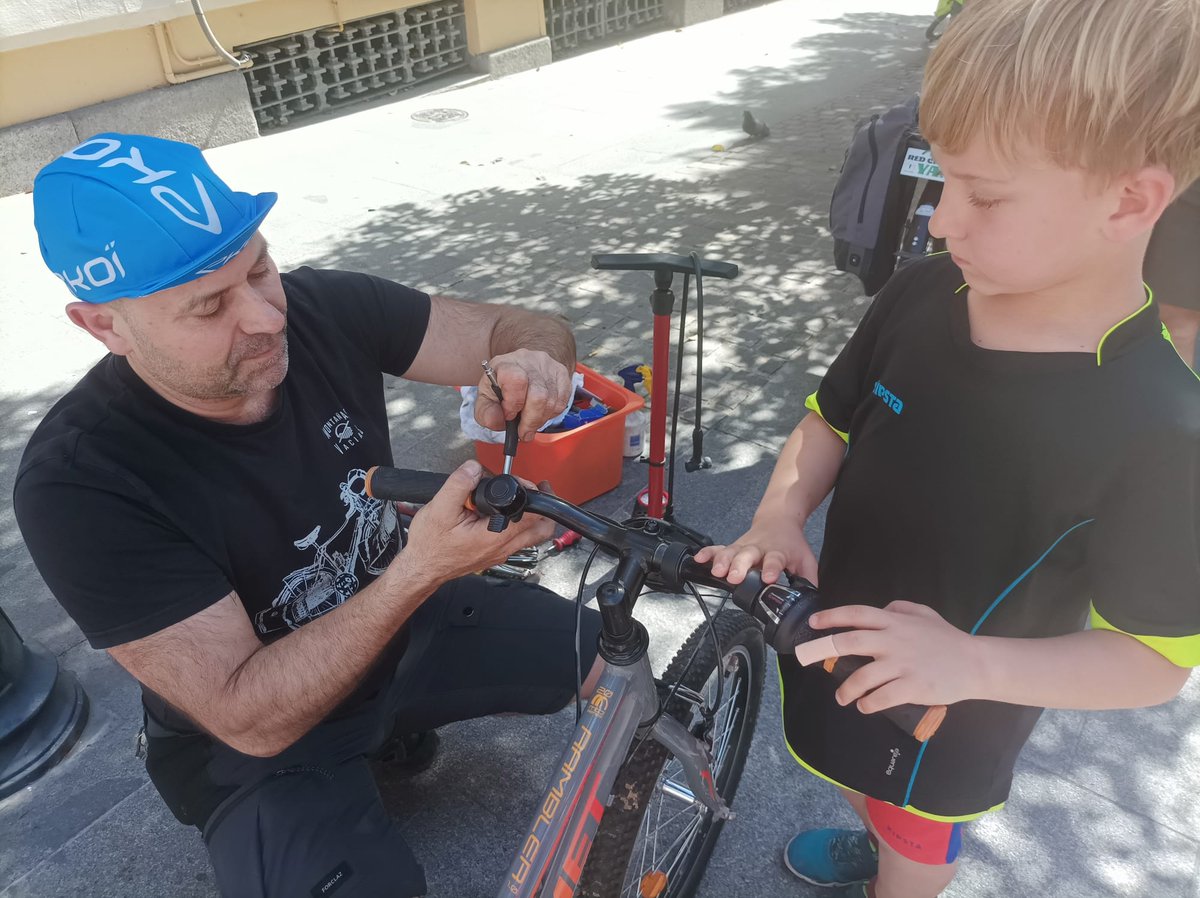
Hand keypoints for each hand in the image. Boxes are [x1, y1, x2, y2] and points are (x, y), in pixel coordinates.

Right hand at [396, 460, 553, 587]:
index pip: (532, 516)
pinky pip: (518, 540)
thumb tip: (473, 467)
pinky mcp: (494, 554)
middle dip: (544, 507)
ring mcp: (501, 553)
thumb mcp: (439, 509)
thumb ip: (459, 485)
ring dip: (533, 517)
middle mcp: (503, 547)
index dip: (532, 494)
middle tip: (536, 491)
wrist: (422, 568)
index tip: (523, 482)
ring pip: (532, 536)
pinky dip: (519, 526)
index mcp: (495, 535)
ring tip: (521, 499)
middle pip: (542, 529)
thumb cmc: (430, 545)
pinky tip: (502, 515)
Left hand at [474, 349, 571, 439]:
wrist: (521, 366)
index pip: (516, 380)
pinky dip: (551, 414)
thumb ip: (486, 412)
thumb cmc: (502, 384)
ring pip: (551, 402)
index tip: (509, 416)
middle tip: (523, 431)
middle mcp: (528, 361)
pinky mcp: (561, 373)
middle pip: (538, 396)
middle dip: (531, 421)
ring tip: (530, 421)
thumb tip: (496, 421)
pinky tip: (541, 411)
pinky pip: (562, 402)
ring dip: (540, 419)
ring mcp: (547, 366)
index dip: (513, 404)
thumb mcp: (486, 397)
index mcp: (506, 364)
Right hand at [692, 514, 817, 584]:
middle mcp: (759, 549)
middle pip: (747, 555)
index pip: (775, 559)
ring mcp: (744, 547)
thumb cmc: (791, 544)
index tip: (769, 578)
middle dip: (740, 565)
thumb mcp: (806, 560)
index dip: (771, 568)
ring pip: (730, 552)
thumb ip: (809, 581)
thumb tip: (812, 603)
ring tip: (717, 572)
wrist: (779, 520)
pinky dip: (708, 553)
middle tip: (734, 577)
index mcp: (778, 552)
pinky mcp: (733, 546)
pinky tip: (698, 559)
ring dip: (722, 561)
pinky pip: (718, 548)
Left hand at [793, 601, 979, 711]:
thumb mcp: (924, 614)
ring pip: (861, 677)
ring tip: (842, 697)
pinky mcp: (912, 687)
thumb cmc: (948, 639)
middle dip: (822, 650)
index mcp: (895, 621)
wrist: (976, 664)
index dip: (832, 617)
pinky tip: (864, 705)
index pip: (857, 614)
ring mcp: (902, 664)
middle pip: (850, 642)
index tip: (813, 623)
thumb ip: (899, 608)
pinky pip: (880, 698)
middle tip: (805, 658)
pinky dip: (867, 703)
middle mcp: (894, 640)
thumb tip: (881, 608)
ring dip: (846, 689)